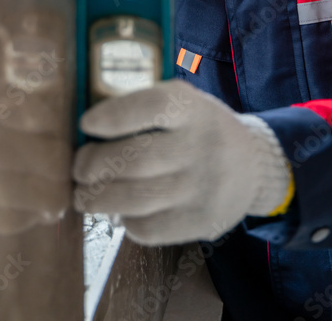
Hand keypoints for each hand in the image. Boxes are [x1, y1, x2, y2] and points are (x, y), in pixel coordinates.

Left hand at [73, 79, 292, 244]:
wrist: (252, 165)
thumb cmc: (200, 128)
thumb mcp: (184, 103)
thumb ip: (144, 109)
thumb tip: (86, 130)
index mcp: (192, 108)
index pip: (150, 107)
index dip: (112, 116)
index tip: (87, 124)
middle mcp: (200, 146)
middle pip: (134, 159)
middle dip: (93, 165)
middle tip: (79, 168)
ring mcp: (201, 187)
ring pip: (135, 199)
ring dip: (98, 199)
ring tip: (84, 195)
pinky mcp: (200, 222)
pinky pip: (148, 228)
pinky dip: (125, 221)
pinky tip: (121, 211)